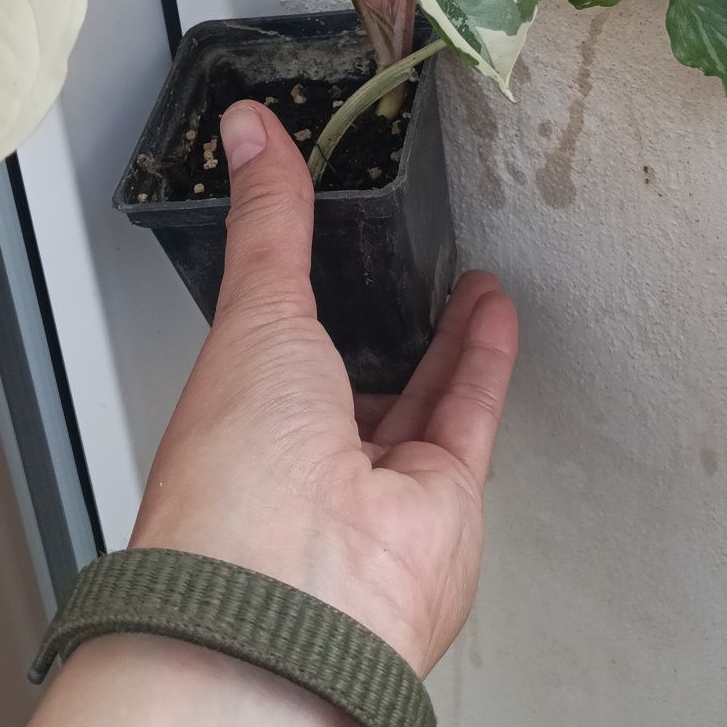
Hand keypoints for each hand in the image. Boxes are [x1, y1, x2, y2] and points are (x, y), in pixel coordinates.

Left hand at [131, 98, 517, 675]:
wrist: (302, 595)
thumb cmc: (240, 475)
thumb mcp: (254, 312)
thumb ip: (268, 220)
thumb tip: (250, 131)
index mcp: (233, 416)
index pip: (264, 344)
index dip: (289, 290)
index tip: (311, 230)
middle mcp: (300, 459)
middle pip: (346, 377)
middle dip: (371, 322)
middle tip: (396, 257)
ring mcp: (375, 486)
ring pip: (414, 395)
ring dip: (439, 333)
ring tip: (457, 271)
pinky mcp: (444, 501)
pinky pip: (467, 416)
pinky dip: (484, 361)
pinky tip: (493, 309)